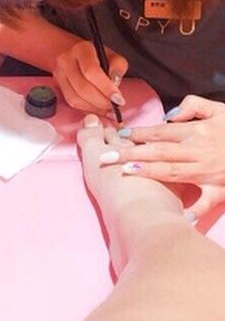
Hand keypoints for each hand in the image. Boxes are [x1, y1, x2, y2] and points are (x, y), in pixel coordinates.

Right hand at [52, 40, 128, 115]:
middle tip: (114, 106)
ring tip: (107, 108)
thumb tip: (114, 84)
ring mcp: (59, 72)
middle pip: (83, 87)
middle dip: (101, 101)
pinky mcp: (58, 84)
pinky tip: (96, 107)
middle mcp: (66, 59)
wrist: (75, 54)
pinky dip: (86, 108)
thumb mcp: (112, 57)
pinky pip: (72, 102)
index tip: (118, 99)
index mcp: (82, 49)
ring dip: (94, 107)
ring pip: (76, 98)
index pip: (91, 71)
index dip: (106, 88)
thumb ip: (118, 67)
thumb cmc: (96, 56)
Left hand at [117, 95, 224, 218]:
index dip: (138, 133)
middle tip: (106, 156)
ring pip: (173, 172)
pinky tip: (176, 215)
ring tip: (126, 172)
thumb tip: (169, 115)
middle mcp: (197, 152)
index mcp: (196, 132)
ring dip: (148, 172)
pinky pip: (205, 202)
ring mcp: (208, 173)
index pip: (160, 133)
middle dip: (131, 153)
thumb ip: (192, 106)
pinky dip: (192, 210)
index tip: (118, 135)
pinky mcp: (219, 190)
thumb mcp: (217, 109)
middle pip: (159, 152)